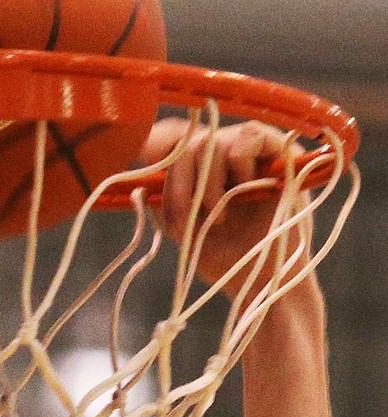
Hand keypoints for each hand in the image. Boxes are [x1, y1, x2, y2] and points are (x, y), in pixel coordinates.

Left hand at [143, 118, 312, 297]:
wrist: (262, 280)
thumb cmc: (228, 258)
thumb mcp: (186, 233)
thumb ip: (167, 207)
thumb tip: (141, 189)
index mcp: (202, 169)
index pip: (173, 143)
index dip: (159, 151)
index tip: (153, 177)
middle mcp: (225, 152)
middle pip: (189, 145)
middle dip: (182, 187)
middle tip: (195, 219)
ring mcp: (251, 148)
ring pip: (213, 140)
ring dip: (209, 183)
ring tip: (222, 216)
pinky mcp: (278, 149)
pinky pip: (249, 134)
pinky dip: (240, 163)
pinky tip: (246, 191)